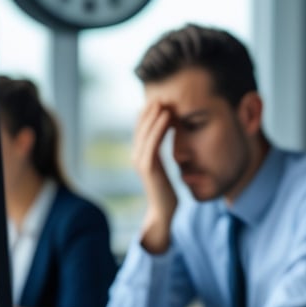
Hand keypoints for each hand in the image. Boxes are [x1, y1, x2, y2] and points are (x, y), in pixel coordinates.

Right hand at [132, 100, 177, 253]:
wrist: (164, 213)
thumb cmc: (166, 192)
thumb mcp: (163, 169)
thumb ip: (160, 154)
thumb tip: (165, 142)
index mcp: (141, 155)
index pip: (142, 128)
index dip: (148, 113)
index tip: (160, 99)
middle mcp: (137, 156)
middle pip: (140, 126)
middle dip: (149, 109)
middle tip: (160, 93)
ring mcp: (141, 161)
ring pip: (145, 132)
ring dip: (154, 115)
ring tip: (163, 101)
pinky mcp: (148, 167)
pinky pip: (153, 142)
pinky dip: (159, 128)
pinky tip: (168, 116)